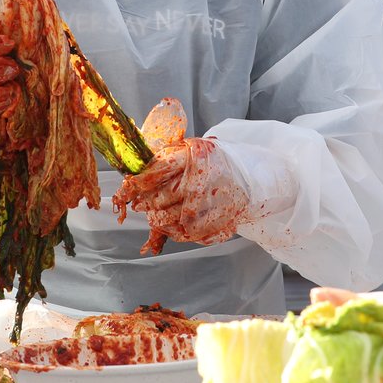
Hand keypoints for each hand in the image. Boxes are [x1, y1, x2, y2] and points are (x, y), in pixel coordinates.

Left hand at [112, 98, 251, 254]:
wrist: (250, 173)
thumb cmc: (213, 161)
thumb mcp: (192, 149)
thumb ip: (167, 158)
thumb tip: (135, 176)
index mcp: (195, 156)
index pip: (158, 171)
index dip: (140, 182)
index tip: (132, 187)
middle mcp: (202, 179)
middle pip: (162, 197)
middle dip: (147, 203)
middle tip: (141, 205)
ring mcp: (211, 202)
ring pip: (172, 218)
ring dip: (159, 220)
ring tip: (155, 216)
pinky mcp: (219, 220)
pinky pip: (188, 233)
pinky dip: (176, 232)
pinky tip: (173, 227)